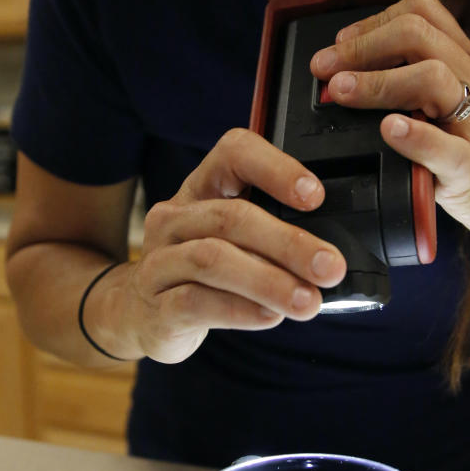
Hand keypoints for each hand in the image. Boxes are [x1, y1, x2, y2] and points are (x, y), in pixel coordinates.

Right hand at [124, 129, 346, 362]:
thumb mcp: (232, 240)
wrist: (138, 313)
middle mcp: (175, 218)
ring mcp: (160, 261)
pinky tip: (270, 317)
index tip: (316, 197)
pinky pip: (197, 302)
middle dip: (288, 242)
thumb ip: (272, 236)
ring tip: (308, 301)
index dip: (276, 168)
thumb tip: (331, 255)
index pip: (234, 153)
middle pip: (231, 217)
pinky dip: (240, 310)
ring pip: (212, 260)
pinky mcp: (157, 306)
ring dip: (268, 281)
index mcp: (202, 188)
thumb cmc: (200, 272)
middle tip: (330, 267)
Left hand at [309, 0, 469, 254]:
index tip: (338, 46)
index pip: (421, 13)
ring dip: (377, 81)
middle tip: (324, 70)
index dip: (372, 22)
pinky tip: (390, 130)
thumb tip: (353, 74)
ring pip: (432, 77)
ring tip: (340, 92)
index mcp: (467, 63)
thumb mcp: (465, 102)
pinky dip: (416, 137)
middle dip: (361, 47)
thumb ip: (421, 82)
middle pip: (418, 36)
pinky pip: (449, 148)